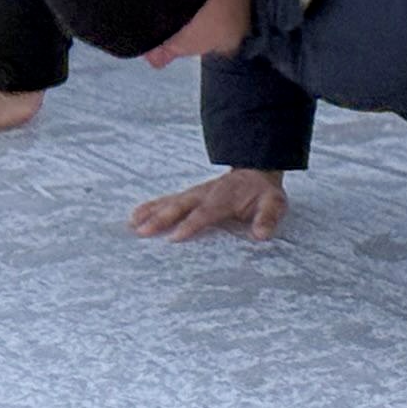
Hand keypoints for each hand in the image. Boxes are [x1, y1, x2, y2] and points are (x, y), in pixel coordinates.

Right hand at [130, 168, 288, 242]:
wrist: (256, 170)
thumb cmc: (263, 193)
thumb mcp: (274, 204)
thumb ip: (267, 218)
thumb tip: (260, 235)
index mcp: (224, 198)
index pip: (204, 212)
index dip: (190, 224)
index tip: (174, 237)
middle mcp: (205, 193)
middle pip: (180, 206)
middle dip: (161, 218)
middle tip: (142, 230)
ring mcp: (195, 193)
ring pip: (169, 202)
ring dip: (151, 212)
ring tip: (132, 223)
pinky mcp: (189, 195)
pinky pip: (167, 200)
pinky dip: (151, 206)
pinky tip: (136, 214)